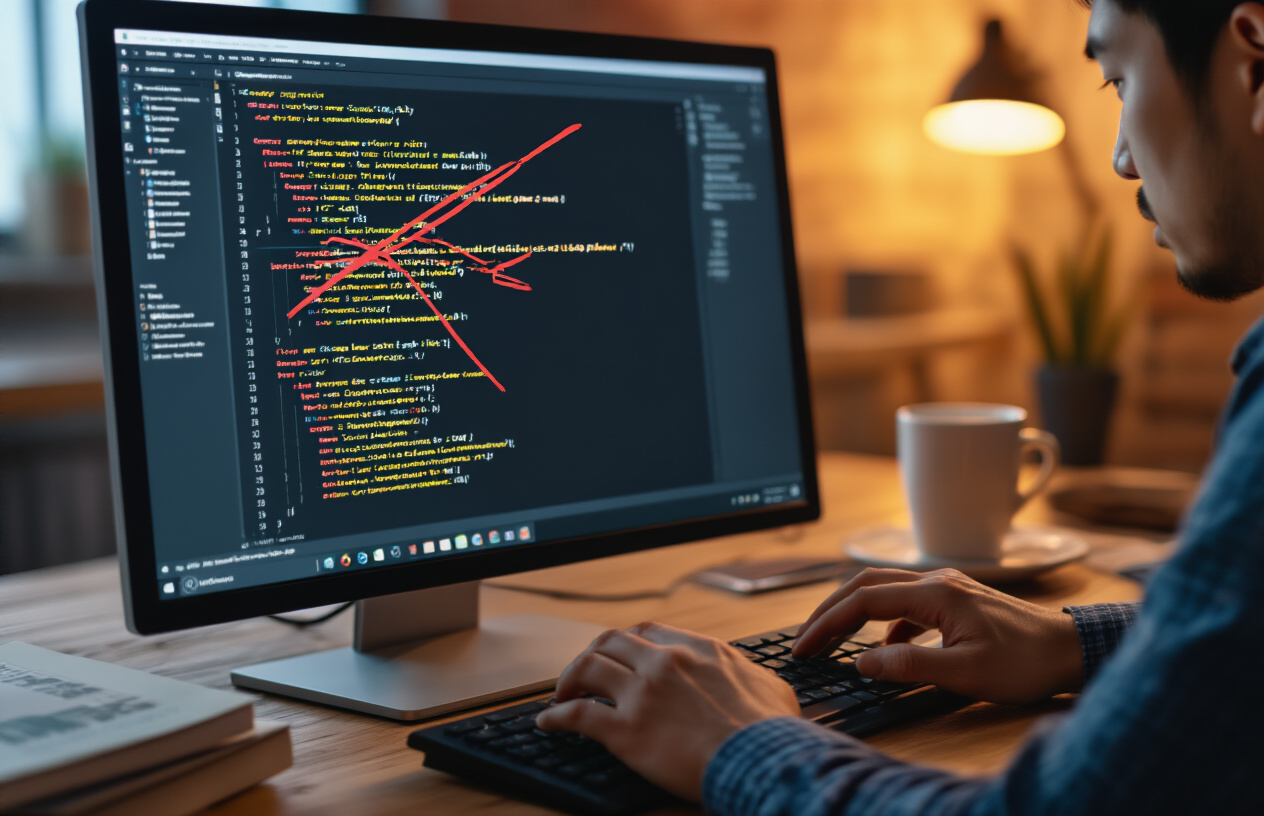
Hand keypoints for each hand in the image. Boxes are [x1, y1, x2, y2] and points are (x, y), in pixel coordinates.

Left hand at [535, 621, 798, 801]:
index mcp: (698, 650)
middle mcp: (664, 662)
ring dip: (569, 679)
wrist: (761, 761)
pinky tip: (550, 722)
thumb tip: (756, 681)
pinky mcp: (626, 731)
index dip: (627, 641)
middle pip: (611, 640)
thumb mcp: (771, 688)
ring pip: (588, 667)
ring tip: (562, 694)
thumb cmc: (771, 732)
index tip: (620, 654)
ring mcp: (642, 694)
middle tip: (585, 671)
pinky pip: (578, 715)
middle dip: (592, 653)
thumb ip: (751, 676)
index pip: (648, 630)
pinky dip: (557, 716)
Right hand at [793, 568, 1083, 703]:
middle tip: (804, 640)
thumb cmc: (1026, 662)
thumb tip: (862, 662)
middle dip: (829, 611)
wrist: (1072, 650)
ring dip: (852, 612)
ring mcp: (947, 587)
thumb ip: (908, 665)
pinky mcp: (956, 600)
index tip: (804, 648)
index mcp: (934, 593)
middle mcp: (936, 581)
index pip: (863, 601)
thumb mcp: (964, 672)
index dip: (827, 624)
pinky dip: (882, 621)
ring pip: (883, 589)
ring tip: (832, 641)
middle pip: (865, 584)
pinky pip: (905, 603)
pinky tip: (885, 648)